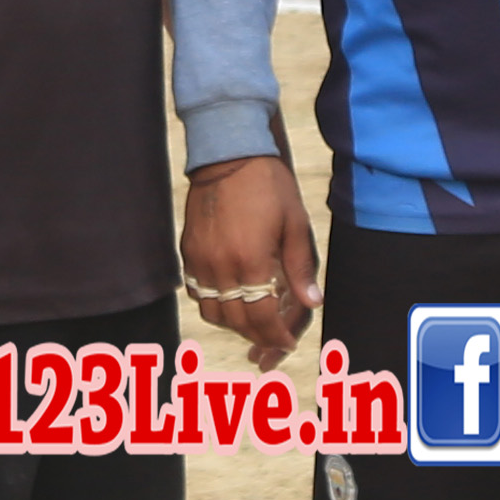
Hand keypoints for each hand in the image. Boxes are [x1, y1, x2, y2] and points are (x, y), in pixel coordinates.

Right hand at [178, 156, 319, 372]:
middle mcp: (220, 266)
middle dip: (257, 335)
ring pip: (211, 311)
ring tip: (254, 322)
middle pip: (235, 319)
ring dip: (233, 323)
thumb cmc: (269, 188)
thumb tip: (313, 303)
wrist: (229, 157)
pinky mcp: (187, 252)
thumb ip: (300, 268)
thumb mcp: (295, 225)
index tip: (287, 343)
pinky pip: (196, 292)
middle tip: (273, 339)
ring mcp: (199, 260)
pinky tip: (230, 300)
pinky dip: (213, 304)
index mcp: (251, 260)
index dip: (275, 336)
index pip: (261, 316)